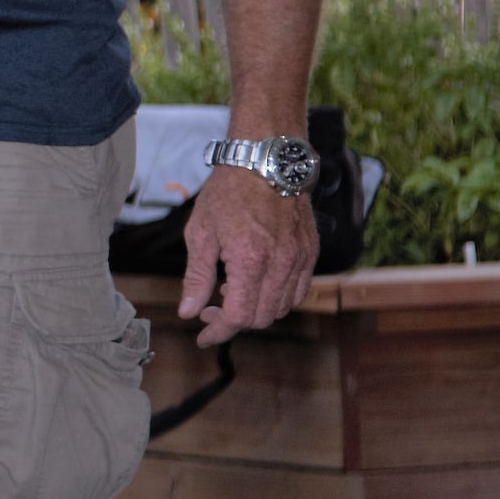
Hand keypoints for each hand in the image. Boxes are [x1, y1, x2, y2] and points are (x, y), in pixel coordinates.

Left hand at [176, 163, 316, 345]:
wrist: (266, 161)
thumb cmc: (228, 192)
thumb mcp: (200, 233)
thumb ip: (196, 277)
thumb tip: (188, 312)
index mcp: (250, 260)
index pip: (238, 316)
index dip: (218, 331)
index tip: (203, 336)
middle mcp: (281, 264)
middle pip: (261, 318)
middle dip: (233, 322)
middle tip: (210, 311)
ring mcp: (301, 259)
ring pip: (282, 308)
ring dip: (256, 311)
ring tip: (230, 294)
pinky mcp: (310, 252)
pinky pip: (298, 291)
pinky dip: (277, 298)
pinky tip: (255, 284)